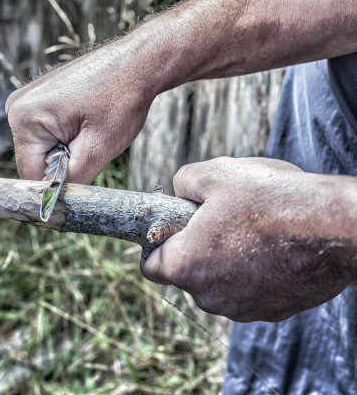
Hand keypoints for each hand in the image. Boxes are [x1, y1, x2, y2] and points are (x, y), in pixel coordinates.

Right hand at [5, 36, 154, 183]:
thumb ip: (71, 183)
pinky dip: (66, 140)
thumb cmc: (121, 98)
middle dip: (62, 168)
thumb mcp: (98, 150)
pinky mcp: (39, 99)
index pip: (30, 176)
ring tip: (91, 133)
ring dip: (66, 154)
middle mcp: (16, 107)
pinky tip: (86, 125)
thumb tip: (53, 207)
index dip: (55, 189)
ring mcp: (27, 101)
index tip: (80, 186)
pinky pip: (47, 136)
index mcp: (23, 118)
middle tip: (92, 150)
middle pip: (34, 163)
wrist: (139, 62)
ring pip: (42, 151)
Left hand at [140, 157, 356, 321]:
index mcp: (185, 266)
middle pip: (187, 273)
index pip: (149, 266)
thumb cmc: (273, 200)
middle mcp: (208, 297)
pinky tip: (274, 247)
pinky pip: (249, 291)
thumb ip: (183, 182)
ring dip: (226, 260)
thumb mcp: (216, 173)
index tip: (173, 227)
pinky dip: (254, 273)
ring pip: (219, 283)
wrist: (339, 229)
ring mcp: (241, 309)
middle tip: (221, 219)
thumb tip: (179, 190)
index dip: (157, 243)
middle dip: (196, 248)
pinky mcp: (272, 312)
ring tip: (253, 230)